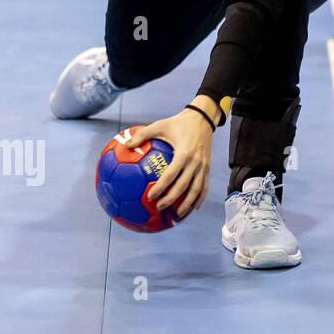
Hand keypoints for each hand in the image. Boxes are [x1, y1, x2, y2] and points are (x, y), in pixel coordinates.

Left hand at [124, 100, 216, 217]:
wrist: (203, 118)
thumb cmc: (179, 123)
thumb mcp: (160, 125)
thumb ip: (143, 135)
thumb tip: (126, 145)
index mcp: (184, 153)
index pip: (171, 175)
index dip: (161, 187)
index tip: (150, 197)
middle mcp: (196, 162)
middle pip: (184, 186)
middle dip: (171, 199)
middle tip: (159, 208)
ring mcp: (204, 166)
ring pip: (197, 190)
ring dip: (188, 204)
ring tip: (178, 215)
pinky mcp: (208, 167)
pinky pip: (204, 186)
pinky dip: (200, 198)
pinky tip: (193, 208)